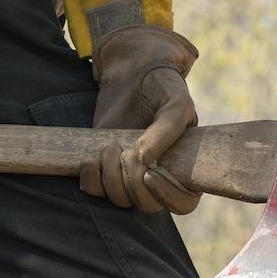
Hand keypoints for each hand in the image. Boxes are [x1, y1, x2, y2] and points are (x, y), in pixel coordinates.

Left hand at [78, 24, 200, 214]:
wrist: (132, 72)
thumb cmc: (162, 88)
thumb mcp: (175, 102)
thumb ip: (168, 128)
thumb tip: (146, 160)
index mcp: (185, 167)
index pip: (183, 202)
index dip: (168, 196)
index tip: (150, 174)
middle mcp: (159, 177)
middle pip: (148, 205)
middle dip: (133, 181)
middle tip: (127, 150)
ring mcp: (130, 176)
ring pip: (120, 200)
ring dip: (111, 178)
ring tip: (110, 146)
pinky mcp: (106, 170)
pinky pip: (96, 190)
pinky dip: (91, 179)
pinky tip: (92, 159)